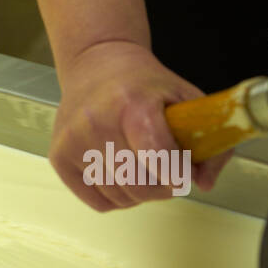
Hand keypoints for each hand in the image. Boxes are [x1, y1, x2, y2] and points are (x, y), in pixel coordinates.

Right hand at [49, 40, 230, 210]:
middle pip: (139, 184)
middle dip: (165, 188)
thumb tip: (204, 184)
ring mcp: (73, 141)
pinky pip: (99, 202)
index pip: (156, 154)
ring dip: (143, 194)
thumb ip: (208, 144)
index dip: (176, 173)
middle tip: (170, 175)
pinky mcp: (59, 157)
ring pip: (121, 197)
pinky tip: (124, 175)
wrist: (97, 65)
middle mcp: (96, 122)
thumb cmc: (147, 87)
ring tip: (148, 171)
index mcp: (132, 104)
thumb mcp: (188, 100)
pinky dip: (119, 198)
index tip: (185, 174)